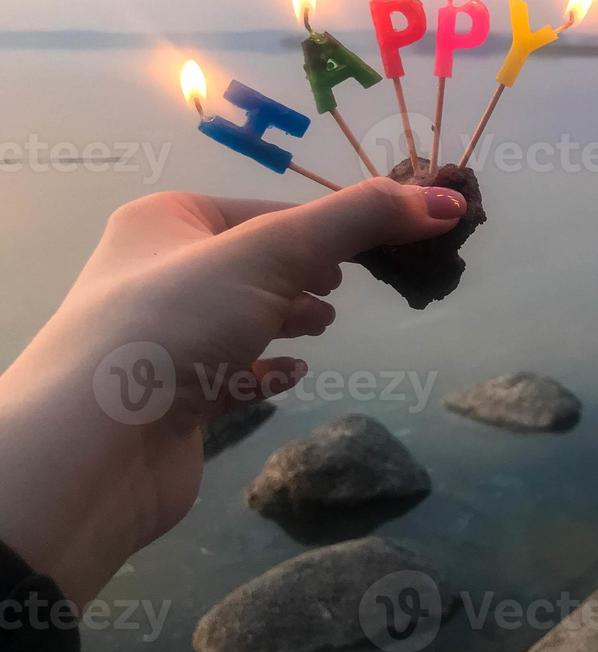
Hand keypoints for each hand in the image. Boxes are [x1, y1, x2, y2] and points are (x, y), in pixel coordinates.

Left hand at [0, 179, 465, 603]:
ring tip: (323, 326)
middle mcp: (158, 272)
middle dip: (309, 272)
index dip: (329, 226)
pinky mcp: (172, 398)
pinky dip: (266, 370)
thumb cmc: (179, 322)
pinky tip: (288, 376)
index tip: (382, 246)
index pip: (270, 211)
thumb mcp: (276, 252)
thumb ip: (363, 221)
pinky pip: (232, 371)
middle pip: (258, 262)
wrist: (95, 449)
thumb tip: (448, 202)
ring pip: (245, 316)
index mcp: (167, 220)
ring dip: (289, 318)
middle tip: (347, 287)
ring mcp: (163, 338)